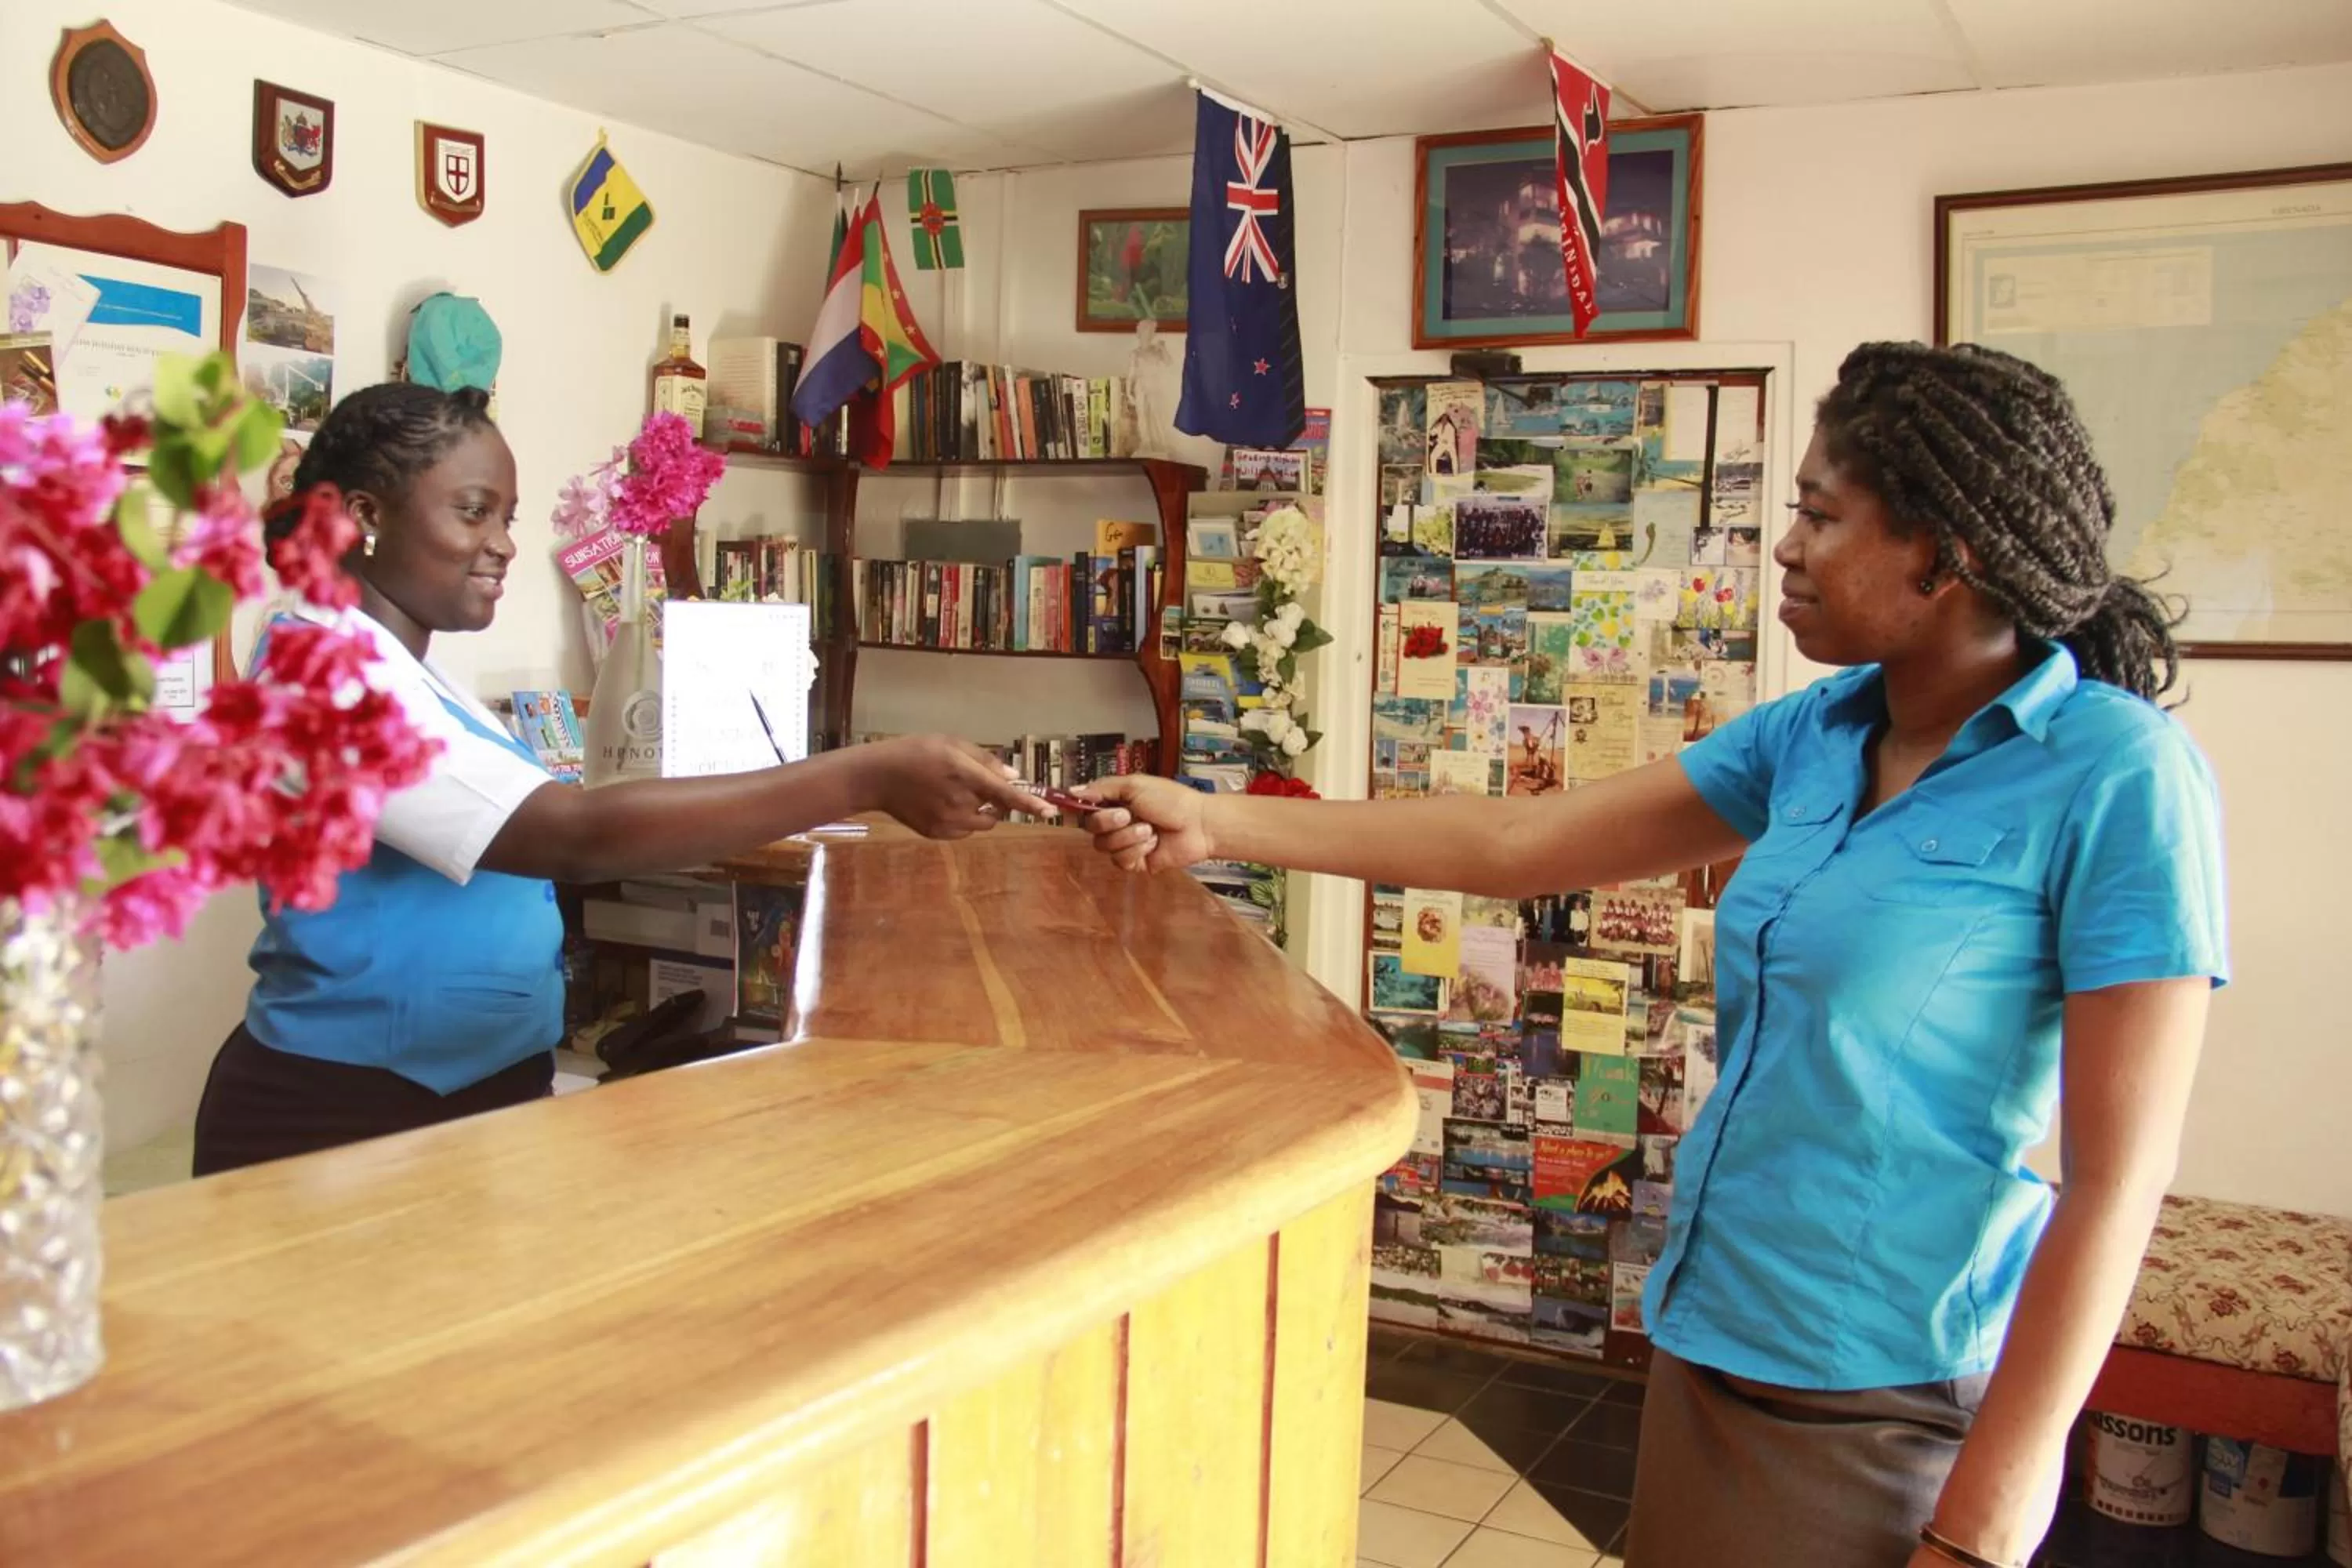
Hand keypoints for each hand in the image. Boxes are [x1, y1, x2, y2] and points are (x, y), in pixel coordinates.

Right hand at [862, 735, 1047, 838]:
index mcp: (963, 774)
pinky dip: (964, 820)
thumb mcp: (950, 743)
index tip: (1050, 811)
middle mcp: (958, 801)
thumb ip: (984, 759)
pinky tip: (941, 804)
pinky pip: (966, 831)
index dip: (1029, 803)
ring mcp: (947, 822)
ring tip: (952, 792)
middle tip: (968, 781)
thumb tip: (1013, 776)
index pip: (1004, 793)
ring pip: (983, 822)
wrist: (877, 777)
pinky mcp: (938, 834)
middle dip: (992, 797)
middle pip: (996, 808)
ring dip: (980, 810)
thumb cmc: (916, 752)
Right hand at [1076, 775, 1214, 871]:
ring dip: (1127, 837)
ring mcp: (1125, 844)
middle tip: (1129, 815)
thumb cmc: (1172, 800)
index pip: (1085, 807)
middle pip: (1090, 829)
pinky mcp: (1135, 862)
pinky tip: (1153, 843)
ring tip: (1149, 829)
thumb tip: (1073, 791)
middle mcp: (1117, 823)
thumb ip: (1103, 788)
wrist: (1198, 824)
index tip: (1071, 808)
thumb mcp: (1135, 785)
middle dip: (1109, 822)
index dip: (1077, 809)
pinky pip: (1120, 861)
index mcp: (1115, 802)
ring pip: (1104, 846)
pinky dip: (1136, 850)